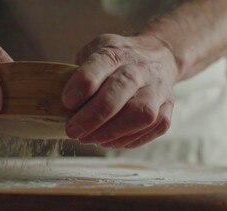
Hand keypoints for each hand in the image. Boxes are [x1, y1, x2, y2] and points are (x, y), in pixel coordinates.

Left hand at [62, 34, 178, 147]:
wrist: (157, 55)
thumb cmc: (116, 60)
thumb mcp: (93, 52)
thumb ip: (78, 73)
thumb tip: (58, 103)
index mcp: (116, 52)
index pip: (101, 63)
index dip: (82, 84)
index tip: (67, 102)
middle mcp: (140, 69)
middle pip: (121, 89)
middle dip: (94, 116)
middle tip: (72, 131)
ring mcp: (157, 88)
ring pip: (142, 113)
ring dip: (113, 132)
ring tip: (90, 139)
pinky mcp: (168, 107)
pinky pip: (155, 127)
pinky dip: (130, 139)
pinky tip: (109, 141)